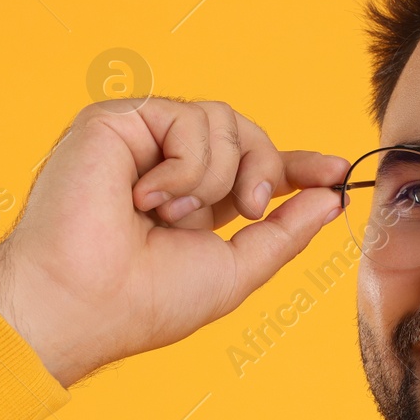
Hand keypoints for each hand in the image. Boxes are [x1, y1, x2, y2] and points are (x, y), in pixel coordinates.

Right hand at [0, 98, 349, 384]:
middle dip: (265, 170)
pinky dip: (183, 166)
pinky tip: (148, 199)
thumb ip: (284, 232)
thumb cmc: (144, 300)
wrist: (81, 302)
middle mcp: (167, 167)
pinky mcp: (116, 121)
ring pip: (222, 121)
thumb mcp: (236, 270)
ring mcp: (141, 141)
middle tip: (251, 210)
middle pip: (247, 134)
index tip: (337, 171)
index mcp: (194, 203)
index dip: (297, 165)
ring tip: (169, 216)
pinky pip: (186, 117)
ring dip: (212, 178)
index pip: (255, 166)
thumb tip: (331, 196)